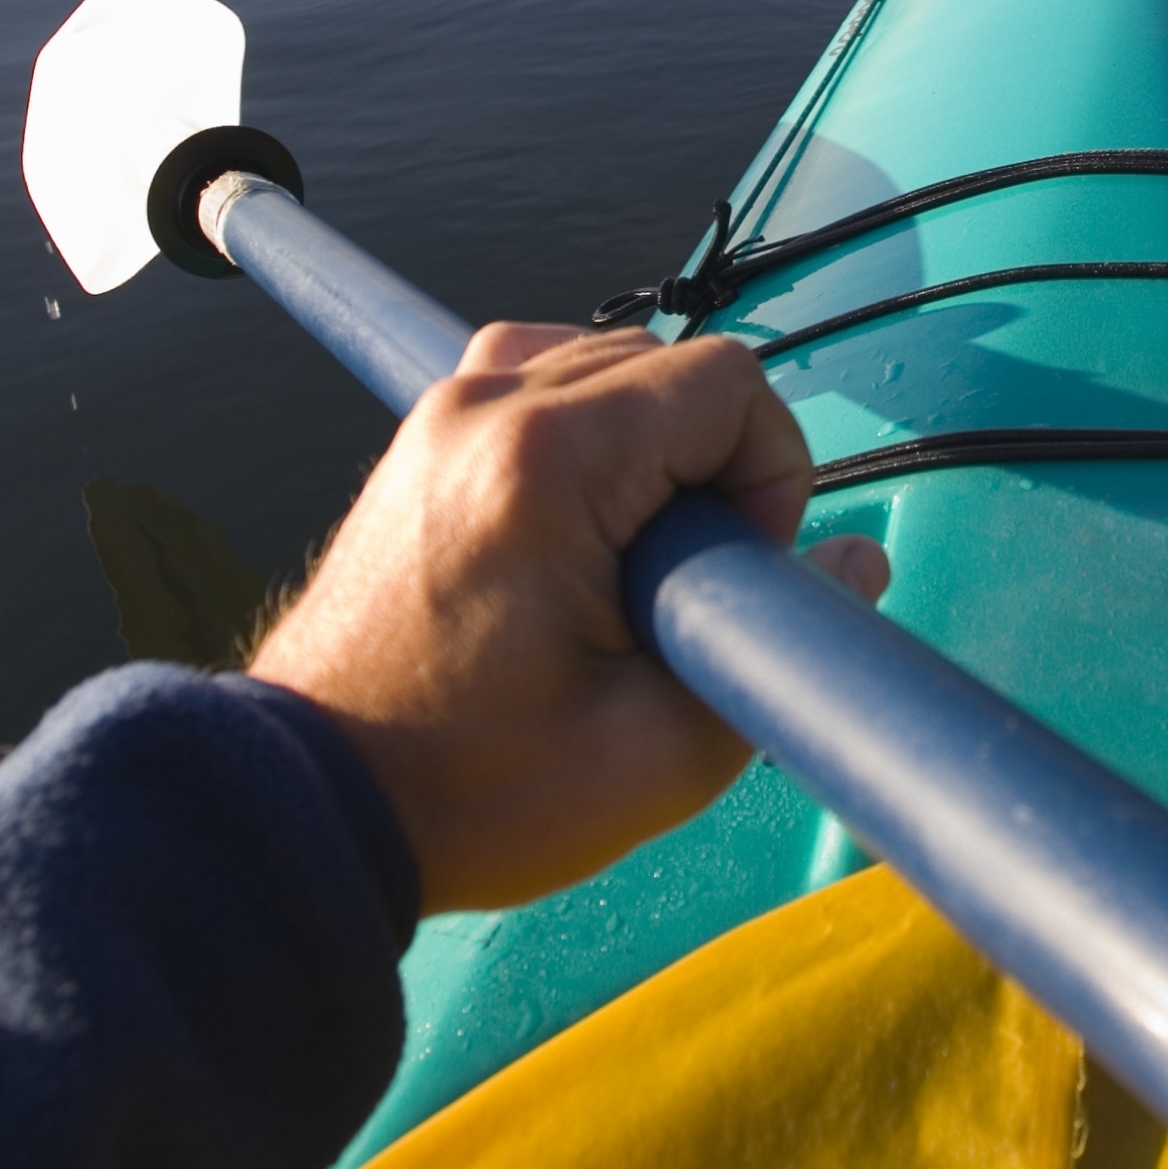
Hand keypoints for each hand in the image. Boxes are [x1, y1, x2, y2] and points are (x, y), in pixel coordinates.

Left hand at [248, 323, 889, 915]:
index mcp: (550, 463)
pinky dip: (584, 428)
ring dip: (651, 444)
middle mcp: (489, 407)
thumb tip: (857, 564)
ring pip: (607, 362)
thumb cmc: (473, 792)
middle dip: (713, 464)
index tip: (731, 572)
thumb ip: (774, 648)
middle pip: (672, 365)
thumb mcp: (658, 756)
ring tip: (629, 561)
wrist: (310, 805)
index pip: (727, 383)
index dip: (769, 474)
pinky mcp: (422, 436)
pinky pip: (538, 377)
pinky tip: (582, 523)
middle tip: (682, 585)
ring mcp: (444, 413)